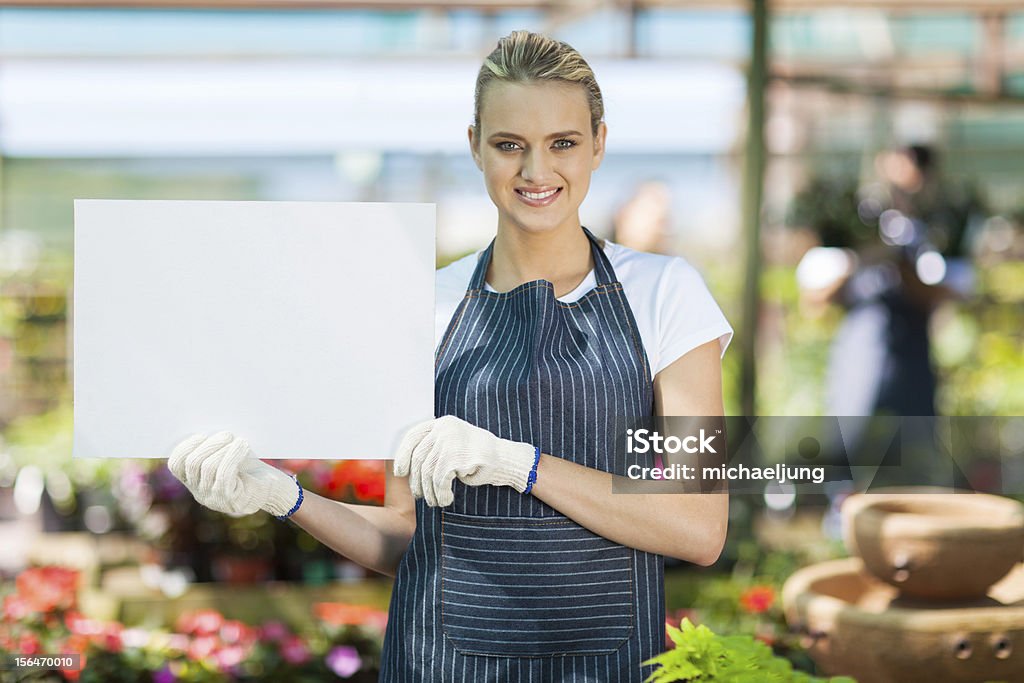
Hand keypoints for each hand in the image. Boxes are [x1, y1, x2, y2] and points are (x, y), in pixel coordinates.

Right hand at [168, 432, 300, 516]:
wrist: (274, 489)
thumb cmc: (251, 467)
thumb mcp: (229, 454)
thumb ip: (215, 445)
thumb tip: (207, 422)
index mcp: (195, 481)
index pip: (176, 465)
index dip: (185, 446)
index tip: (201, 434)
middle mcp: (200, 493)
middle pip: (191, 464)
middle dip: (208, 444)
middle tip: (226, 434)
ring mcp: (214, 499)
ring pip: (208, 468)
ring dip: (223, 448)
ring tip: (238, 440)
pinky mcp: (231, 500)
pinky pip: (224, 475)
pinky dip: (232, 456)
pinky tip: (243, 446)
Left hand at [393, 416, 536, 506]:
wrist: (505, 459)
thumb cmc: (477, 456)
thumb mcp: (453, 445)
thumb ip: (434, 449)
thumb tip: (407, 469)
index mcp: (442, 423)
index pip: (413, 436)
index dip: (403, 455)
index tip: (400, 472)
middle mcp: (444, 429)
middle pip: (419, 457)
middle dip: (417, 480)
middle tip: (420, 496)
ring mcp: (450, 442)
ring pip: (428, 472)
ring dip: (430, 491)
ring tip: (435, 501)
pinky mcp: (456, 457)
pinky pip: (439, 480)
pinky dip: (441, 493)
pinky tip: (446, 499)